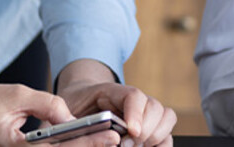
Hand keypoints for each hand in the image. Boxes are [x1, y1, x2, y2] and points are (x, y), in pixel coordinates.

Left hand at [55, 59, 176, 146]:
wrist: (80, 103)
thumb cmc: (73, 109)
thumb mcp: (65, 113)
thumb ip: (75, 123)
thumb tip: (94, 138)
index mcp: (111, 91)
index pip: (133, 96)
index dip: (136, 114)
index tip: (131, 132)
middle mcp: (134, 100)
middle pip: (155, 108)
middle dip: (144, 131)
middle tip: (126, 145)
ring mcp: (145, 112)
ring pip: (166, 118)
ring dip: (155, 136)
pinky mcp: (151, 126)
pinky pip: (167, 134)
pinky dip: (161, 144)